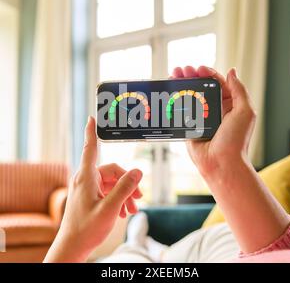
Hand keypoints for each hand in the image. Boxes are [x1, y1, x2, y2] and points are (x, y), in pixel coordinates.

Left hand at [44, 117, 142, 262]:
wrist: (73, 247)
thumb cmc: (86, 228)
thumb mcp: (110, 208)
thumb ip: (124, 188)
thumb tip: (138, 171)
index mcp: (86, 177)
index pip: (90, 148)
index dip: (91, 132)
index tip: (92, 118)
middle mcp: (86, 180)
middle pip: (112, 171)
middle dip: (128, 183)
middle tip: (139, 198)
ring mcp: (88, 189)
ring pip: (112, 183)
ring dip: (124, 194)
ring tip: (133, 208)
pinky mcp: (90, 197)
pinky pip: (108, 192)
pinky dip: (118, 199)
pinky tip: (125, 211)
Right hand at [171, 66, 255, 176]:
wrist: (221, 163)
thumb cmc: (236, 140)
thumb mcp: (244, 111)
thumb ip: (238, 90)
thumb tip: (232, 71)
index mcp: (229, 104)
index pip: (217, 83)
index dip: (207, 73)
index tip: (197, 68)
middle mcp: (215, 110)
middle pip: (201, 87)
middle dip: (191, 76)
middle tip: (181, 70)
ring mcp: (201, 118)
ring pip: (190, 96)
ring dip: (181, 85)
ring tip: (173, 76)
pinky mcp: (190, 126)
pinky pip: (182, 110)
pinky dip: (175, 100)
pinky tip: (170, 92)